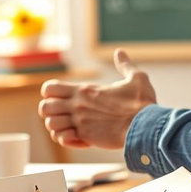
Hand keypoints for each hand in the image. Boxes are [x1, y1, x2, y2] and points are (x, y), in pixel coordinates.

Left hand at [38, 48, 155, 149]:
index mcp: (85, 90)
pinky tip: (77, 138)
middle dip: (50, 111)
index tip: (60, 97)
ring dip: (57, 127)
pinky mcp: (86, 137)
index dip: (50, 93)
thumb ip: (125, 65)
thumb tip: (121, 52)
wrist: (146, 127)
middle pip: (44, 107)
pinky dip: (66, 139)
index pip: (49, 88)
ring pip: (50, 125)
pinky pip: (62, 139)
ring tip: (70, 127)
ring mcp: (80, 122)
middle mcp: (78, 106)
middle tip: (63, 114)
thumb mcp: (137, 78)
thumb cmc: (142, 104)